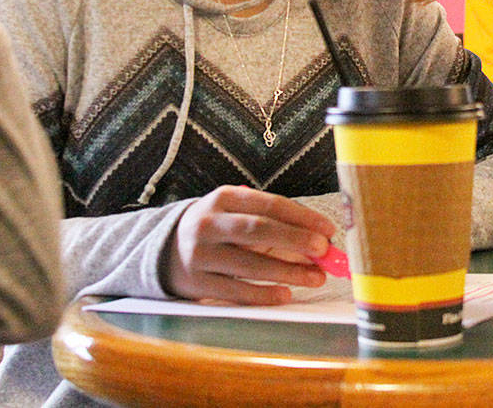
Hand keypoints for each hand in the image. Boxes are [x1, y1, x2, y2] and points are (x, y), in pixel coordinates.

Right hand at [162, 185, 337, 303]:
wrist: (165, 249)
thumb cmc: (218, 230)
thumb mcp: (237, 215)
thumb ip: (275, 225)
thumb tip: (320, 243)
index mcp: (224, 198)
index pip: (269, 204)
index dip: (301, 216)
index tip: (327, 229)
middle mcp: (209, 223)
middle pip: (258, 230)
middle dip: (295, 240)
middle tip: (323, 250)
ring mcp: (200, 254)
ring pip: (250, 264)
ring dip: (288, 271)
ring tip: (316, 277)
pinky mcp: (197, 283)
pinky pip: (236, 291)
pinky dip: (264, 294)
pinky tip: (285, 294)